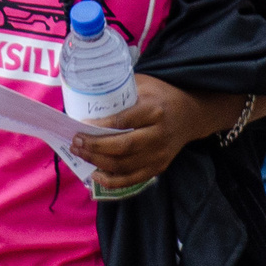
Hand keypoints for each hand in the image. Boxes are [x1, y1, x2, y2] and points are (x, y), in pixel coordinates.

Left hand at [70, 75, 243, 190]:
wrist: (191, 115)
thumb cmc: (161, 96)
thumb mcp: (144, 84)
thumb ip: (121, 91)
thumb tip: (87, 98)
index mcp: (154, 110)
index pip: (124, 121)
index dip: (100, 125)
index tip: (80, 125)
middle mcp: (158, 134)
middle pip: (123, 146)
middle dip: (95, 146)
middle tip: (75, 142)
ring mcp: (159, 153)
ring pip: (125, 164)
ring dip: (98, 162)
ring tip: (79, 153)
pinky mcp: (159, 166)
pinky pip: (133, 178)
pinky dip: (113, 181)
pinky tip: (96, 174)